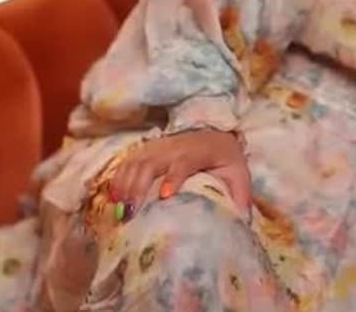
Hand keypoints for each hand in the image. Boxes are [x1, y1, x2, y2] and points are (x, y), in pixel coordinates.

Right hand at [105, 129, 250, 213]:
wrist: (214, 132)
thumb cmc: (226, 158)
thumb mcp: (239, 174)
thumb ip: (241, 197)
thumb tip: (242, 224)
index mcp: (198, 152)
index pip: (183, 163)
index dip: (173, 177)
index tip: (164, 196)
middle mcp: (174, 147)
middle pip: (151, 164)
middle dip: (138, 188)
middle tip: (130, 213)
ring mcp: (157, 147)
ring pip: (136, 163)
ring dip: (125, 185)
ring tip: (119, 210)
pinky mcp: (146, 150)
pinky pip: (127, 162)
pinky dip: (118, 179)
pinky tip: (113, 198)